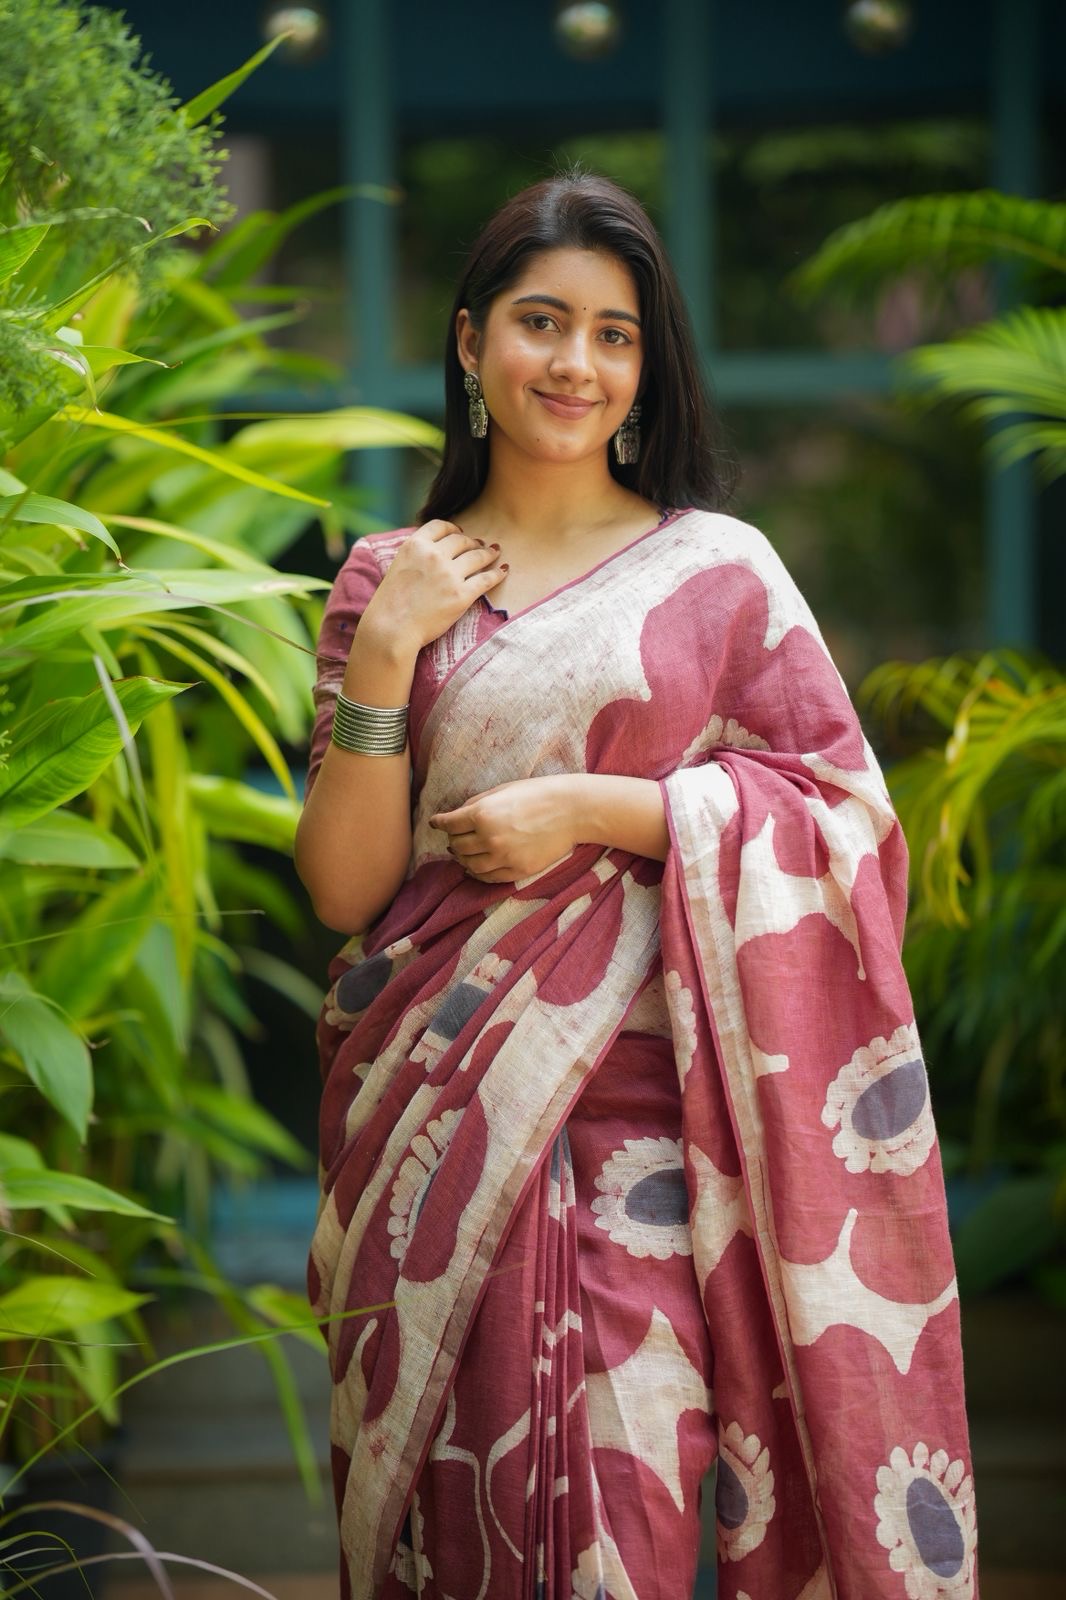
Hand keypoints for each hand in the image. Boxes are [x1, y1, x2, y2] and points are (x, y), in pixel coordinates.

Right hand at [360, 519, 506, 654]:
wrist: (391, 629)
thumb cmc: (390, 604)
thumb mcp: (397, 567)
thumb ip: (415, 556)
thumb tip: (432, 552)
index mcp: (415, 545)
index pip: (440, 526)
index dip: (454, 529)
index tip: (460, 533)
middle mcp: (433, 555)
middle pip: (461, 540)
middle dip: (472, 542)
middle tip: (479, 545)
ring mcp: (449, 575)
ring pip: (477, 556)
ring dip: (488, 553)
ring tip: (494, 553)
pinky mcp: (461, 595)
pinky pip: (486, 579)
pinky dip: (497, 574)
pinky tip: (502, 571)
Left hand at [429, 776, 578, 882]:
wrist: (572, 811)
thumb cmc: (538, 794)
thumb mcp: (502, 790)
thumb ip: (477, 803)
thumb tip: (458, 815)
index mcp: (482, 814)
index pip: (449, 824)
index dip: (439, 823)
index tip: (436, 823)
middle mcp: (489, 838)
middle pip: (456, 846)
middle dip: (452, 840)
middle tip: (453, 837)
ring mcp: (503, 857)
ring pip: (469, 865)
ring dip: (462, 859)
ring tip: (463, 854)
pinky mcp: (517, 870)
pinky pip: (488, 878)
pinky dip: (478, 874)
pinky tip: (476, 868)